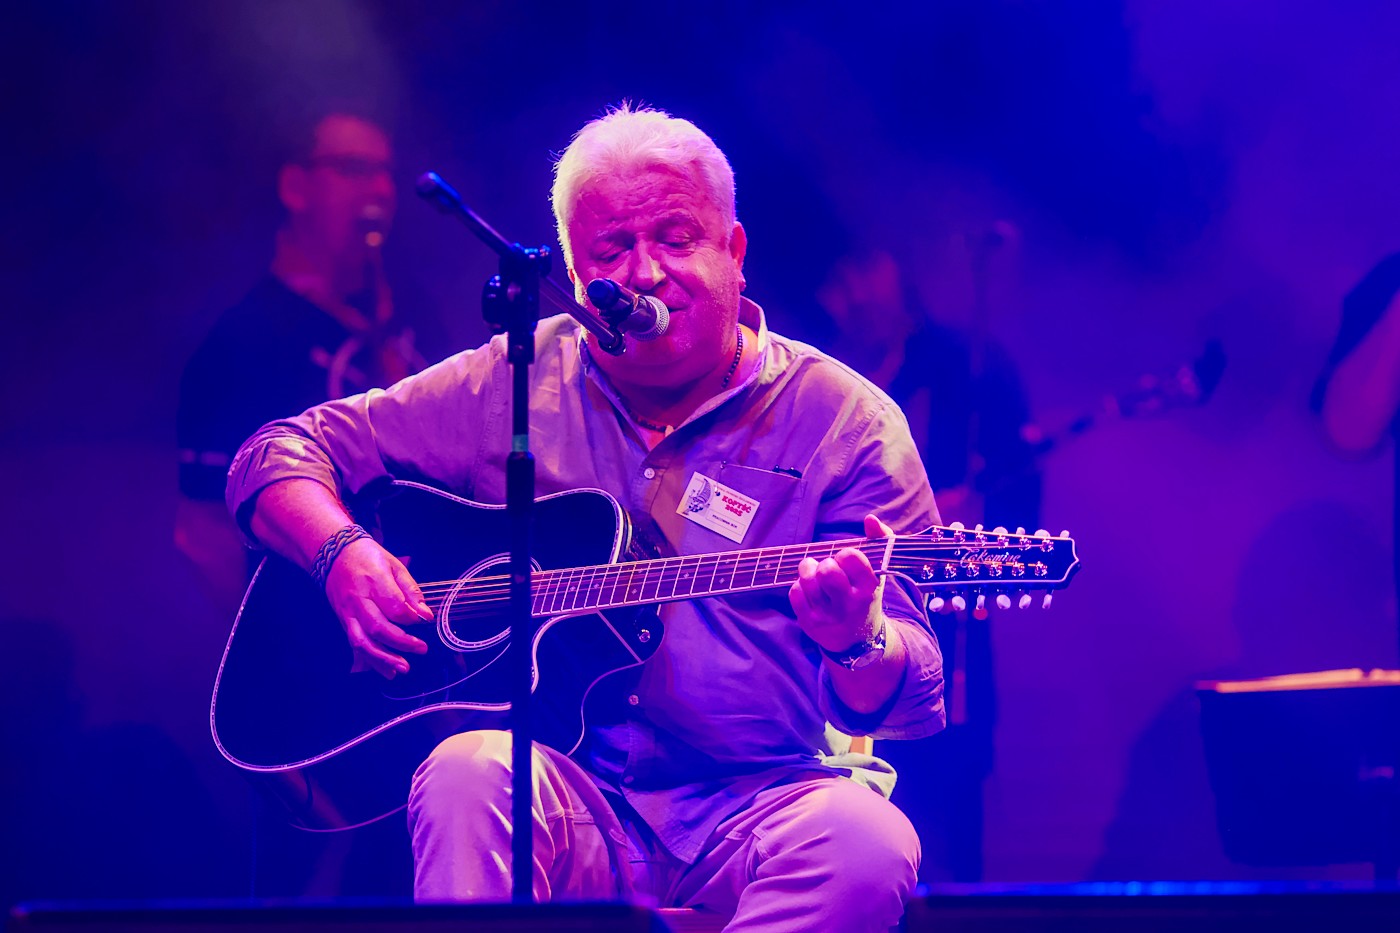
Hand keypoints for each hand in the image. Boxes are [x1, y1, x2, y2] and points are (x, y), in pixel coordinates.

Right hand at [324, 537, 431, 677]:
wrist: (335, 554)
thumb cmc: (368, 557)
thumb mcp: (395, 565)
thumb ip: (411, 591)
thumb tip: (425, 615)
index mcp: (374, 581)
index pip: (394, 606)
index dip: (412, 617)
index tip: (424, 620)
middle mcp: (358, 600)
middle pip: (378, 627)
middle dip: (401, 642)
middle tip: (422, 648)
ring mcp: (348, 613)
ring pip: (363, 641)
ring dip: (383, 658)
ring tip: (403, 668)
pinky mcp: (343, 621)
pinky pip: (355, 645)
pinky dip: (370, 661)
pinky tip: (386, 671)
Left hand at [790, 514, 890, 653]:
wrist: (858, 640)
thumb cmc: (865, 596)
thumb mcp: (879, 573)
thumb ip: (880, 541)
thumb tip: (870, 519)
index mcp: (869, 589)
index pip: (851, 558)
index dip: (845, 554)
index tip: (845, 560)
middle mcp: (849, 605)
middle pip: (827, 571)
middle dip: (824, 563)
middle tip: (827, 567)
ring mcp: (828, 616)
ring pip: (808, 581)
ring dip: (807, 570)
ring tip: (813, 571)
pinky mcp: (809, 623)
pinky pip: (795, 593)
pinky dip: (799, 585)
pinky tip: (809, 588)